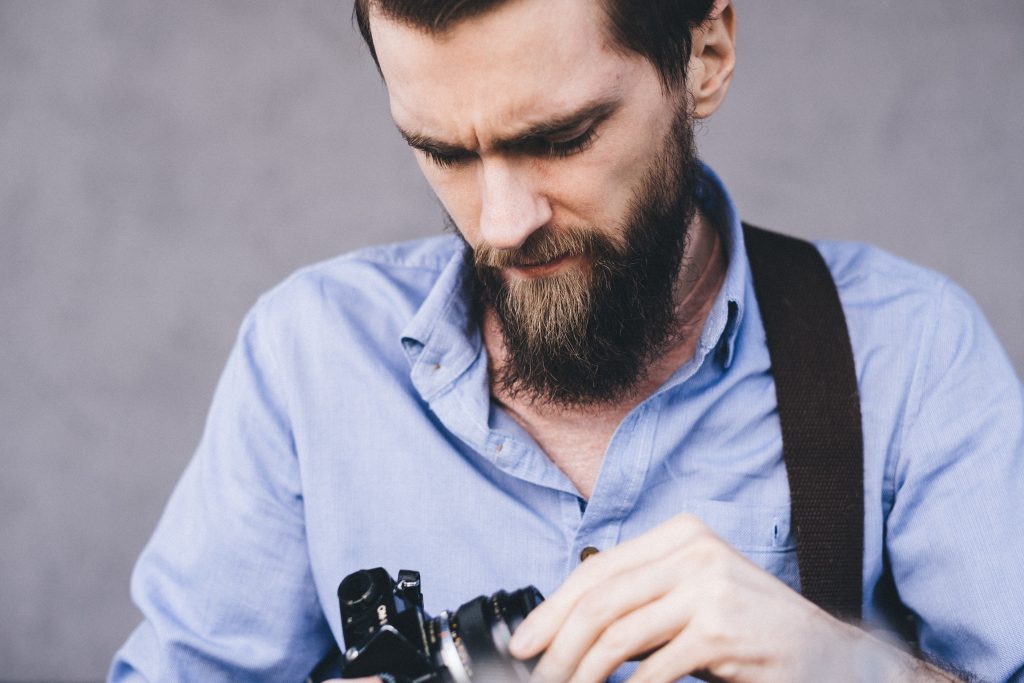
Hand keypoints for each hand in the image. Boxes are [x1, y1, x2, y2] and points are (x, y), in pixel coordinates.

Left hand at [507, 513, 877, 682]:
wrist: (829, 656)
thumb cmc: (751, 631)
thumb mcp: (692, 598)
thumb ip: (641, 599)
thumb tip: (569, 627)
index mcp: (680, 535)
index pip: (598, 570)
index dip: (552, 609)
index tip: (524, 643)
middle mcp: (693, 550)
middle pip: (600, 598)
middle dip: (558, 644)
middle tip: (537, 676)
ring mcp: (708, 586)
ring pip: (616, 632)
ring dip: (581, 672)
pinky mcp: (719, 628)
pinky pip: (652, 667)